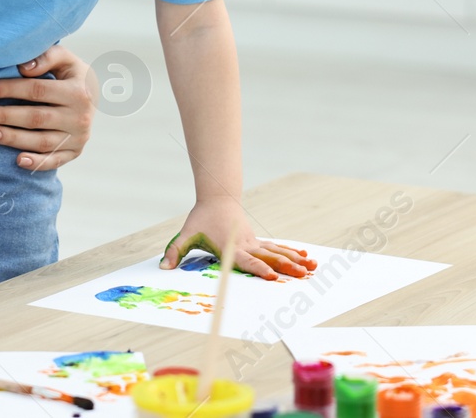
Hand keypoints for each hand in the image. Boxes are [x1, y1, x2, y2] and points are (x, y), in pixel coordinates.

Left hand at [0, 45, 94, 171]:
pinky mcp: (75, 152)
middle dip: (4, 117)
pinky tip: (17, 160)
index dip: (10, 89)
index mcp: (78, 91)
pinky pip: (54, 161)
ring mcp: (78, 137)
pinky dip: (36, 163)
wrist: (93, 96)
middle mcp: (81, 117)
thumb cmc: (71, 75)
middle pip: (36, 118)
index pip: (38, 90)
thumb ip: (47, 56)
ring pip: (41, 141)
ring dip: (12, 139)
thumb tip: (24, 68)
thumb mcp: (65, 59)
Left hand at [158, 197, 317, 279]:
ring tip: (312, 269)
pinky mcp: (257, 241)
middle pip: (269, 258)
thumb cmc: (201, 220)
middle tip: (302, 276)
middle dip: (286, 267)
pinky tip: (306, 259)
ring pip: (277, 252)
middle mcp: (247, 245)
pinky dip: (292, 253)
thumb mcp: (186, 235)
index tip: (272, 277)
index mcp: (231, 247)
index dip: (259, 269)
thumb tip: (163, 267)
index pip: (247, 261)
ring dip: (294, 261)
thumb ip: (175, 252)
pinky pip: (277, 248)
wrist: (217, 199)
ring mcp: (254, 242)